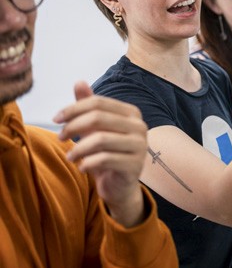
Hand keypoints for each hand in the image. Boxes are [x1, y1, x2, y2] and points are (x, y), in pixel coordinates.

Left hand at [54, 81, 147, 226]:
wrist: (120, 184)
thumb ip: (88, 106)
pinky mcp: (135, 164)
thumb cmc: (107, 153)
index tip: (55, 119)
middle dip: (73, 126)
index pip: (98, 103)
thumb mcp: (95, 128)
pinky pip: (105, 159)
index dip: (73, 108)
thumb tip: (79, 82)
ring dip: (78, 148)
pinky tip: (81, 167)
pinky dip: (87, 163)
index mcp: (131, 113)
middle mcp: (139, 126)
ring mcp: (140, 145)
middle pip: (98, 118)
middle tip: (60, 137)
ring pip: (100, 139)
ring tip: (69, 156)